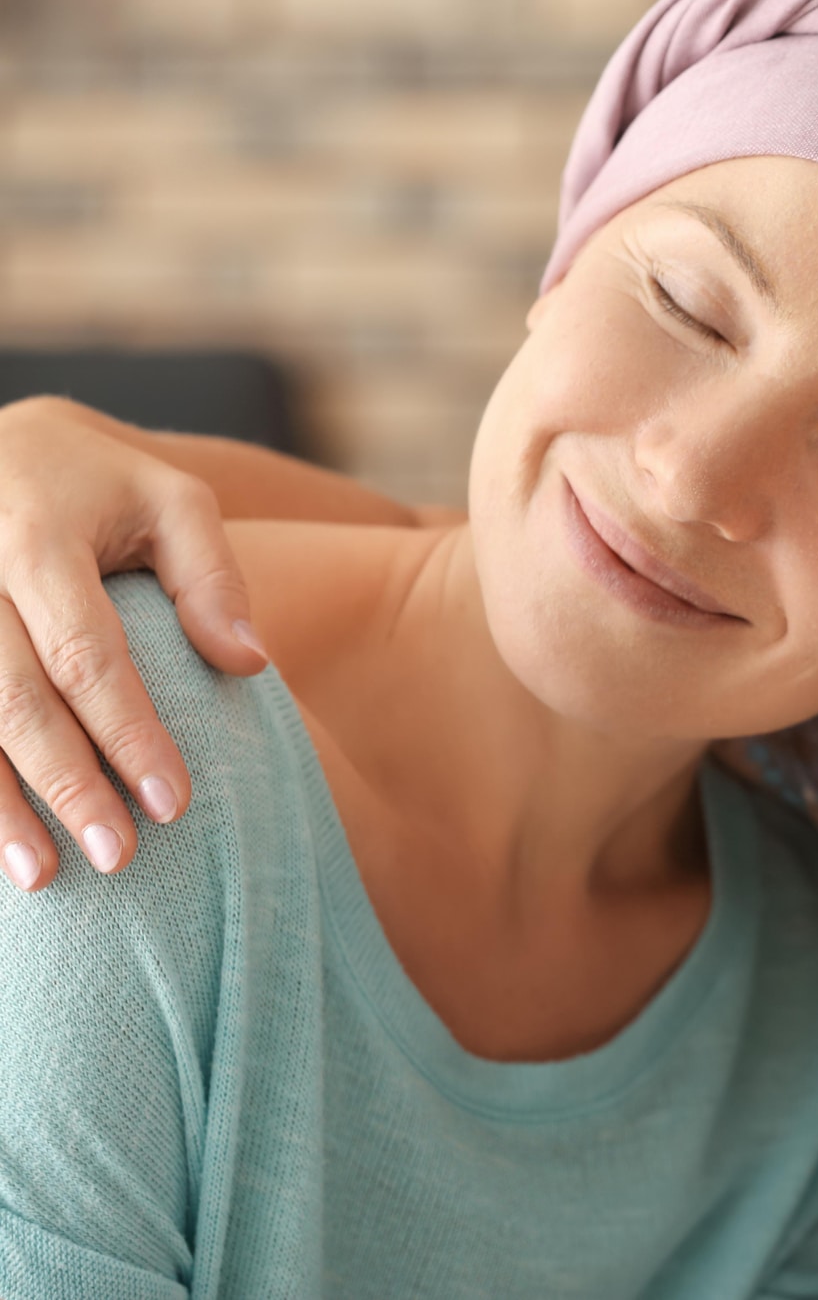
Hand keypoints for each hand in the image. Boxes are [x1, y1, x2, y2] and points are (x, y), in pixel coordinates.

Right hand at [0, 398, 268, 890]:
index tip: (175, 804)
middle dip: (65, 785)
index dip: (128, 732)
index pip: (86, 653)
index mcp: (37, 536)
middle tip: (118, 858)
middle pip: (13, 697)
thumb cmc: (101, 484)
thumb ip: (212, 577)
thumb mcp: (171, 499)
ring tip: (42, 877)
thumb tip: (249, 663)